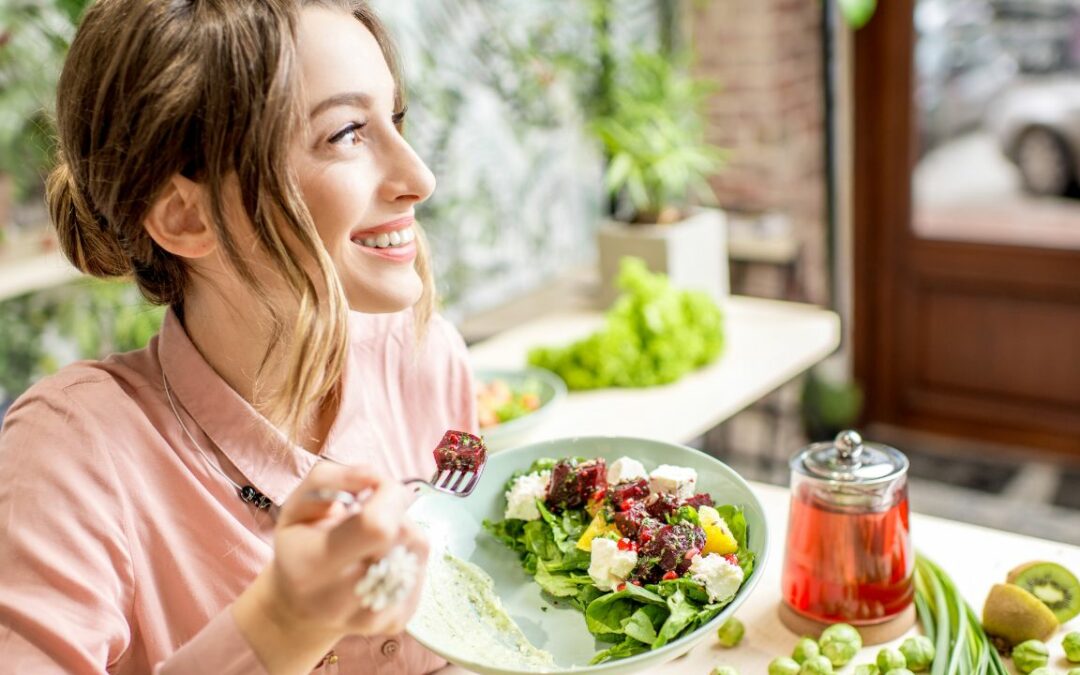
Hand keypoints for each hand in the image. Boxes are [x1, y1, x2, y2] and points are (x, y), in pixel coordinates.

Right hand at [232, 463, 428, 673]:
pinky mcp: (397, 622)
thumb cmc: (299, 547)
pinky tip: (383, 558)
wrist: (299, 610)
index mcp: (312, 566)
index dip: (388, 495)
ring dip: (403, 530)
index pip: (377, 526)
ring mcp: (373, 617)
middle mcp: (341, 600)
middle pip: (403, 534)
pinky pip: (422, 567)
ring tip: (373, 539)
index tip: (375, 488)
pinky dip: (408, 553)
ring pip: (418, 548)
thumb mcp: (297, 505)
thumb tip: (376, 476)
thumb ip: (330, 479)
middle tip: (371, 513)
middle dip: (395, 510)